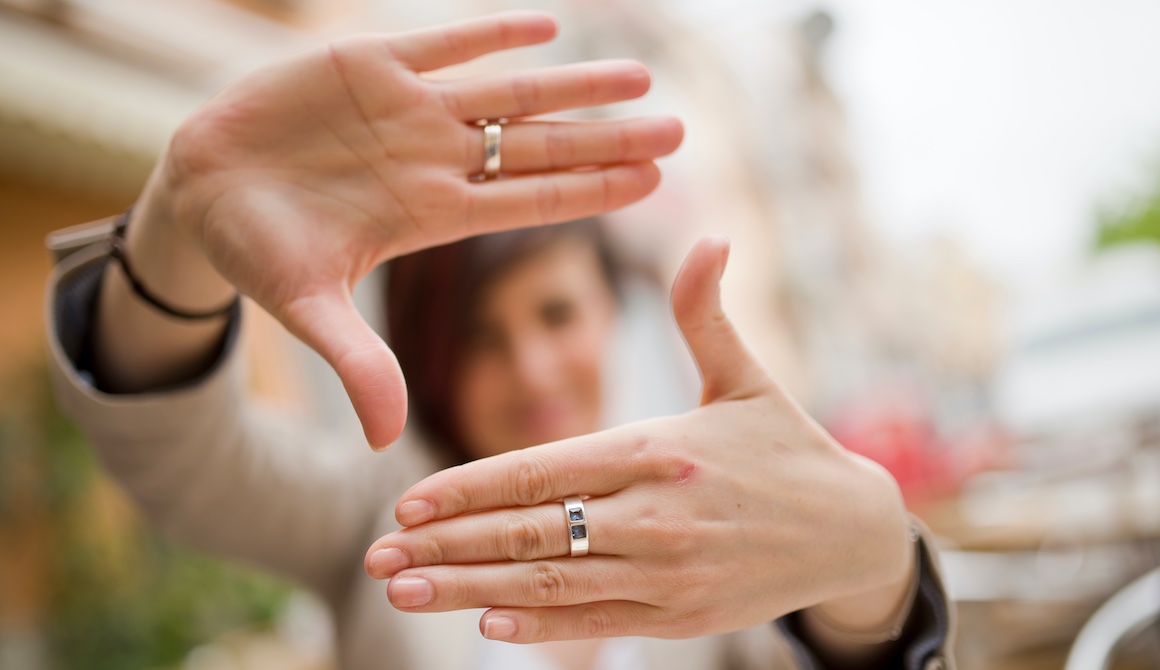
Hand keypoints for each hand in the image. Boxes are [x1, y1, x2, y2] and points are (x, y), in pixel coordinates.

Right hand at [132, 12, 682, 446]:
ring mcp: (406, 112)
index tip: (653, 184)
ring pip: (507, 93)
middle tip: (678, 131)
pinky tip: (547, 27)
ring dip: (573, 86)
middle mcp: (432, 161)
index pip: (530, 203)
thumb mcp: (306, 308)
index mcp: (429, 216)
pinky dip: (490, 34)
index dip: (592, 192)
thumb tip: (386, 443)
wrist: (200, 191)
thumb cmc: (257, 253)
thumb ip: (356, 363)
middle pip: (540, 148)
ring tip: (640, 77)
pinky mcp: (367, 65)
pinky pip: (442, 43)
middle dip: (607, 139)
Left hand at [363, 237, 915, 642]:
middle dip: (447, 546)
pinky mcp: (681, 615)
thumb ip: (707, 314)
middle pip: (532, 533)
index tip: (408, 499)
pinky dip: (540, 626)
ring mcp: (668, 572)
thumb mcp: (748, 378)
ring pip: (551, 583)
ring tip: (404, 589)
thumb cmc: (789, 447)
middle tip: (378, 554)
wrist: (853, 531)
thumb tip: (709, 236)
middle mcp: (657, 514)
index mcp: (660, 448)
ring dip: (470, 591)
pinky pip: (597, 620)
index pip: (545, 471)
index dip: (471, 487)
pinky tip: (486, 622)